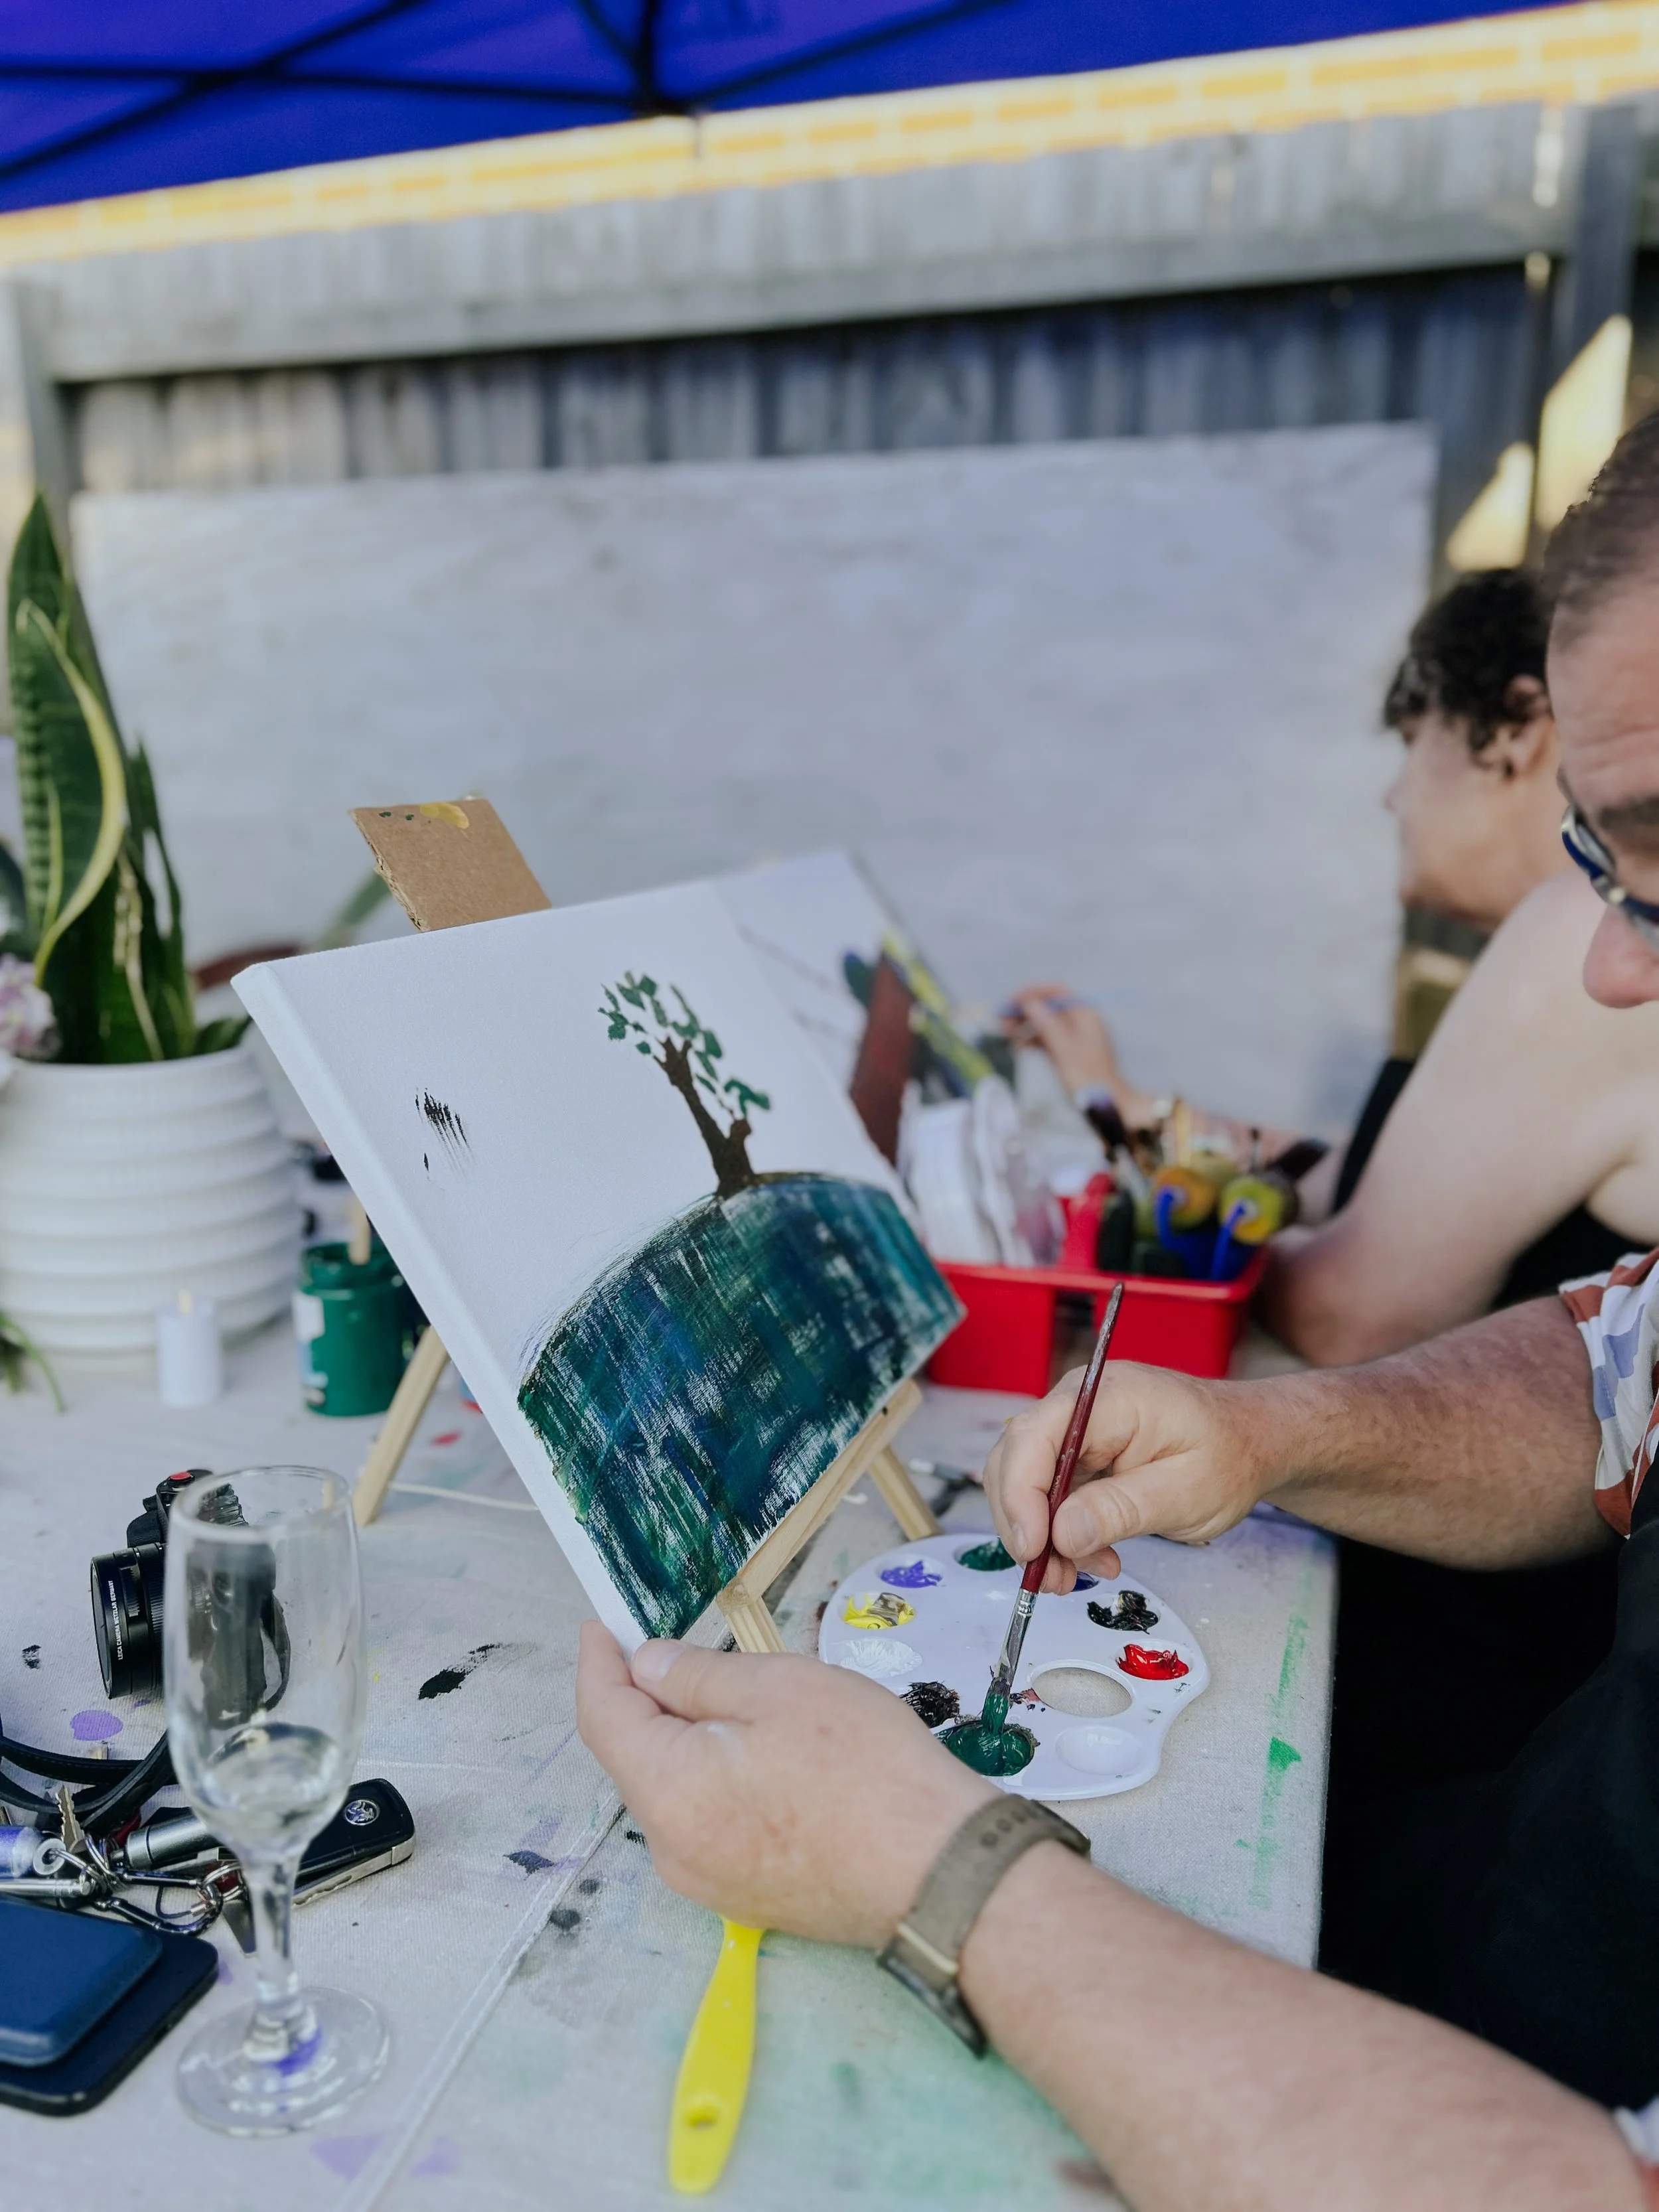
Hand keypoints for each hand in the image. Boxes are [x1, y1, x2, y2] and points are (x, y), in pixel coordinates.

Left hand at [576, 1624, 994, 1946]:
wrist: (937, 1873)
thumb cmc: (860, 1767)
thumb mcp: (776, 1689)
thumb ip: (696, 1676)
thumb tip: (646, 1667)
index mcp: (667, 1792)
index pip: (603, 1718)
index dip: (598, 1664)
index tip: (602, 1624)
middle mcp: (672, 1850)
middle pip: (636, 1759)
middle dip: (646, 1701)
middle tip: (674, 1648)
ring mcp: (709, 1882)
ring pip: (675, 1793)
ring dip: (685, 1742)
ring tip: (732, 1698)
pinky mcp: (748, 1897)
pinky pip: (709, 1825)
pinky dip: (714, 1780)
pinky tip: (760, 1754)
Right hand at [981, 1362, 1272, 1588]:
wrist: (1251, 1442)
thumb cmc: (1230, 1456)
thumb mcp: (1186, 1492)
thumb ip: (1122, 1509)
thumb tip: (1061, 1533)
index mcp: (1107, 1397)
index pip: (1034, 1438)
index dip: (1020, 1496)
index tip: (1033, 1550)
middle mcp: (1079, 1403)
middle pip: (1016, 1460)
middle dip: (1025, 1525)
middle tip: (1051, 1578)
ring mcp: (1076, 1426)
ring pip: (1025, 1482)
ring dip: (1041, 1535)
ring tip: (1075, 1575)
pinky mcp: (1079, 1450)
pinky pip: (1048, 1491)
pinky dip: (1059, 1530)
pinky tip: (1092, 1555)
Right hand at [1007, 987, 1133, 1106]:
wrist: (1106, 1104)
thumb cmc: (1089, 1078)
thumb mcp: (1065, 1049)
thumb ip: (1047, 1024)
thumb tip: (1029, 1003)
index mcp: (1085, 1015)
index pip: (1057, 993)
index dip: (1033, 993)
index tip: (1012, 1000)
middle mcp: (1080, 1022)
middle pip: (1048, 1008)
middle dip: (1025, 1012)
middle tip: (1002, 1020)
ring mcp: (1073, 1038)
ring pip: (1044, 1024)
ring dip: (1025, 1027)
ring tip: (1006, 1035)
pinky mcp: (1067, 1052)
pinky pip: (1046, 1040)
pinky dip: (1031, 1041)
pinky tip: (1017, 1047)